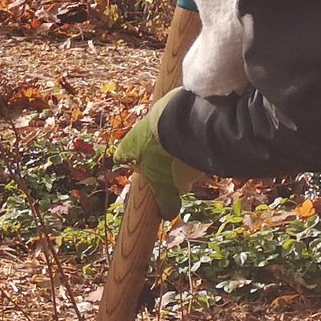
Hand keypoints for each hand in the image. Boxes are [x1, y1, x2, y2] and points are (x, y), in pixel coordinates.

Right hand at [113, 92, 201, 219]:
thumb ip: (165, 200)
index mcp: (129, 146)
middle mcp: (140, 128)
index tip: (137, 173)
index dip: (129, 165)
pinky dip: (186, 134)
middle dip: (155, 158)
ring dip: (172, 146)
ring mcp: (158, 115)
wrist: (185, 120)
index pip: (122, 156)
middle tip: (168, 172)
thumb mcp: (165, 185)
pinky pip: (179, 124)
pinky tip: (198, 144)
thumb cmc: (166, 155)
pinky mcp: (177, 106)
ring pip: (162, 134)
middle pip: (144, 146)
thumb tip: (166, 214)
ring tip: (188, 159)